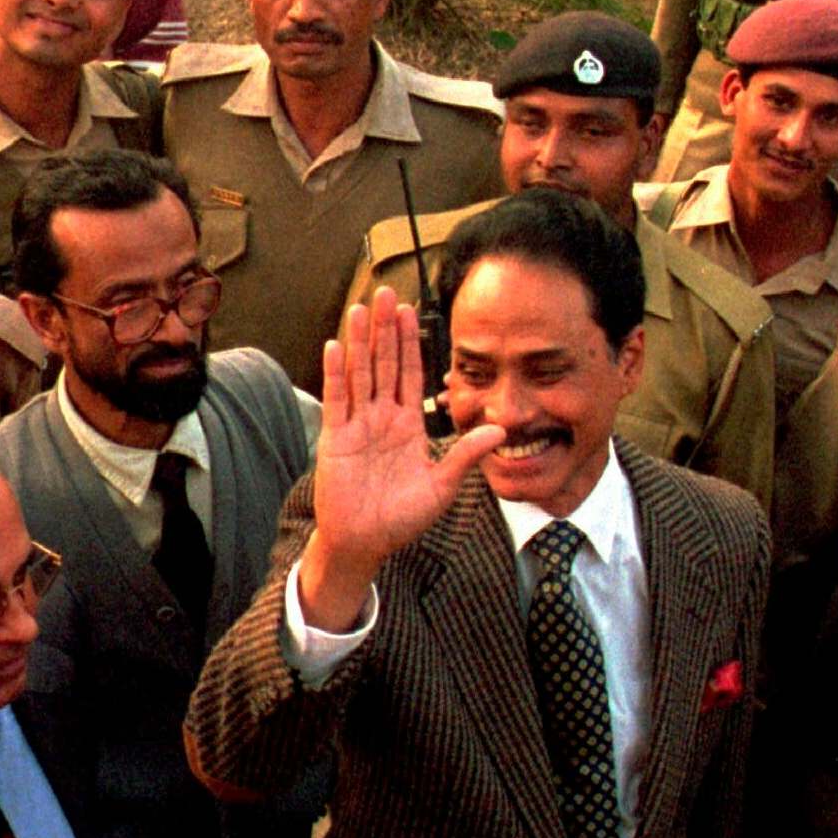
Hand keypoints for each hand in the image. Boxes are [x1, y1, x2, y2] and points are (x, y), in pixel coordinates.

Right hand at [299, 287, 503, 629]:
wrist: (367, 543)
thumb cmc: (402, 519)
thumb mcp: (443, 485)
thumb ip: (466, 454)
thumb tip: (501, 429)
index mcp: (408, 427)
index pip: (410, 375)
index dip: (411, 344)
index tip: (414, 313)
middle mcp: (382, 419)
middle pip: (383, 364)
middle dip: (385, 330)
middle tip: (387, 293)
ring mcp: (357, 426)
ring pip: (359, 374)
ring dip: (360, 341)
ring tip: (362, 308)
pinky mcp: (336, 439)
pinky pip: (338, 400)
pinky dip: (336, 373)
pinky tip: (337, 345)